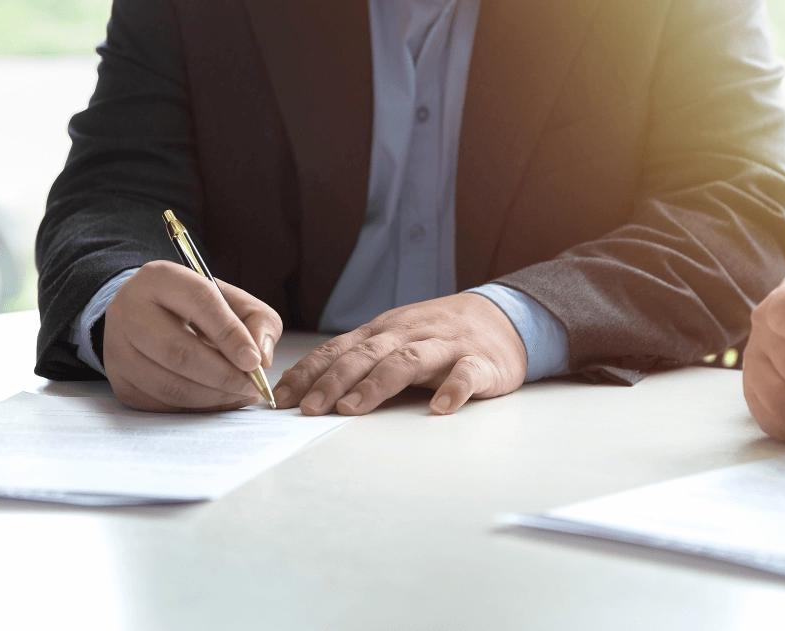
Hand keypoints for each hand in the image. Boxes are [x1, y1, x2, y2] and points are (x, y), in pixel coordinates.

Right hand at [104, 260, 282, 411]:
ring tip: (240, 394)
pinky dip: (197, 408)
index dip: (231, 336)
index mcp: (161, 278)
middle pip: (179, 352)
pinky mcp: (119, 380)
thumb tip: (261, 358)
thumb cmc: (198, 308)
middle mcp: (129, 310)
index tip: (254, 362)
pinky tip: (218, 399)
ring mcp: (117, 348)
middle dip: (223, 375)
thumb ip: (258, 321)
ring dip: (213, 396)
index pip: (201, 303)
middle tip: (251, 386)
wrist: (149, 315)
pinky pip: (161, 404)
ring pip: (169, 384)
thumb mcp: (234, 300)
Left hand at [274, 293, 527, 415]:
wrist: (503, 317)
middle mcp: (409, 335)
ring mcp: (445, 346)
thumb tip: (306, 391)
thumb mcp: (396, 339)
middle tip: (309, 409)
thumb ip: (360, 360)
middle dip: (334, 381)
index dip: (309, 373)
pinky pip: (466, 374)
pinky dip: (453, 389)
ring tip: (353, 408)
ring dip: (377, 384)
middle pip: (366, 356)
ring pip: (408, 362)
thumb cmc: (439, 335)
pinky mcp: (481, 362)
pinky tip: (440, 408)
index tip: (281, 399)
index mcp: (384, 332)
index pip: (339, 350)